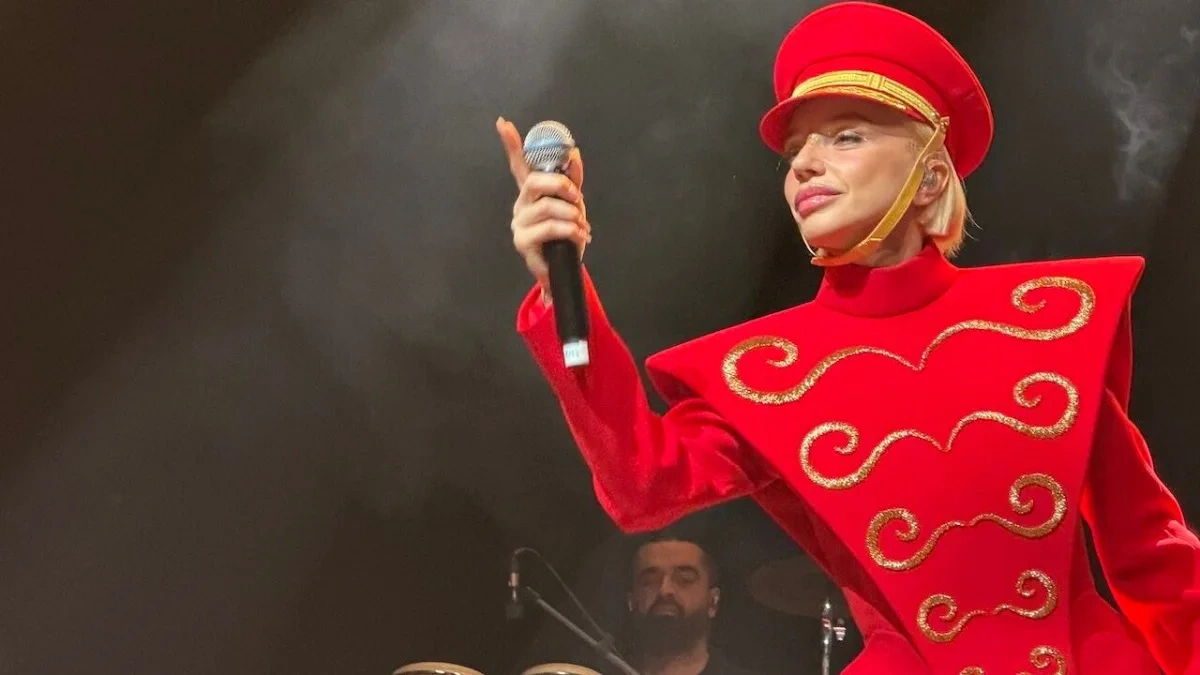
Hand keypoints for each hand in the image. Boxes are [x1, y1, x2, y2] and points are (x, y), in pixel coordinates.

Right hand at [497, 116, 591, 286]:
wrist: (564, 268)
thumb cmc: (566, 234)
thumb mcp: (573, 205)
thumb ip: (572, 180)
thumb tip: (573, 153)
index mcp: (532, 192)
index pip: (519, 164)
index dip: (511, 144)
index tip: (502, 123)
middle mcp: (521, 204)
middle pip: (534, 182)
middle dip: (560, 185)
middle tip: (577, 196)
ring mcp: (519, 223)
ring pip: (547, 206)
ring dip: (571, 214)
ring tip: (581, 225)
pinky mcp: (523, 242)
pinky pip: (549, 228)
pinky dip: (569, 230)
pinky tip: (578, 236)